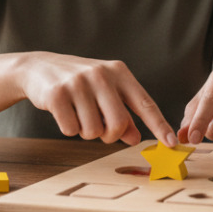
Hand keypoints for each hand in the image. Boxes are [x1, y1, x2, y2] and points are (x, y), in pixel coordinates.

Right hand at [16, 53, 176, 147]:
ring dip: (86, 132)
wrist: (39, 67)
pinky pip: (71, 130)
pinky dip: (69, 129)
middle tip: (100, 130)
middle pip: (119, 124)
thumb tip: (136, 137)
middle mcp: (102, 74)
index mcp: (119, 72)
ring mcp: (79, 83)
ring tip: (79, 114)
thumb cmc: (80, 83)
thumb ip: (124, 114)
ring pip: (93, 131)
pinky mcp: (57, 94)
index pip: (145, 103)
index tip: (172, 144)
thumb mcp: (106, 93)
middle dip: (110, 135)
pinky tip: (64, 112)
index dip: (160, 125)